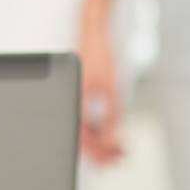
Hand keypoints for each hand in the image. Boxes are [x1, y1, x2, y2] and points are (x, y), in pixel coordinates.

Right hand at [77, 15, 123, 164]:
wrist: (92, 32)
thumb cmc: (98, 54)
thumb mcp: (110, 88)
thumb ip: (111, 116)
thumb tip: (111, 138)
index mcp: (73, 101)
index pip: (83, 138)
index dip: (101, 151)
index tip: (117, 155)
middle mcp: (69, 101)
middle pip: (81, 138)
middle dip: (101, 151)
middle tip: (120, 156)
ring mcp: (72, 97)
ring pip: (82, 130)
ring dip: (100, 140)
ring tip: (118, 147)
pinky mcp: (77, 93)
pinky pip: (84, 119)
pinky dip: (96, 129)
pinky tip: (109, 132)